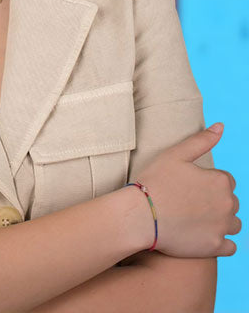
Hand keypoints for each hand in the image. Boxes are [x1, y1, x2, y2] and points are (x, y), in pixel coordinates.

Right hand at [136, 123, 239, 257]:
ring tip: (195, 218)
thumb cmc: (154, 181)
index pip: (225, 180)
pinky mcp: (215, 247)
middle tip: (188, 202)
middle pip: (230, 202)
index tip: (189, 185)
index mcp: (220, 181)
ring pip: (233, 224)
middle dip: (215, 201)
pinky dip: (220, 242)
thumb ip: (201, 140)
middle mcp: (228, 204)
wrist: (140, 215)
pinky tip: (202, 235)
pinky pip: (230, 246)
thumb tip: (221, 126)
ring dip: (221, 221)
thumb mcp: (175, 154)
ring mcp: (223, 227)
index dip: (207, 182)